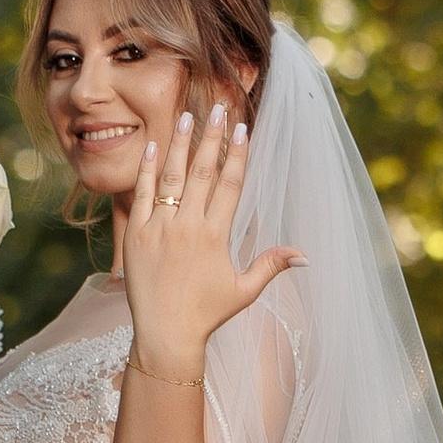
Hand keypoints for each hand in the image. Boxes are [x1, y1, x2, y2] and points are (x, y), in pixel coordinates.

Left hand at [122, 100, 302, 373]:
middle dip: (213, 137)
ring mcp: (160, 228)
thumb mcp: (244, 291)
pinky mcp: (137, 234)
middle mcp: (188, 226)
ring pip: (171, 176)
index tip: (242, 128)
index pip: (230, 184)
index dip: (237, 153)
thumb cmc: (206, 314)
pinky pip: (142, 194)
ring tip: (188, 116)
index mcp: (216, 235)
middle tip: (218, 107)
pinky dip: (146, 168)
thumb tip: (305, 256)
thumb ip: (271, 266)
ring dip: (181, 144)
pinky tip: (152, 145)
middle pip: (203, 172)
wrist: (165, 335)